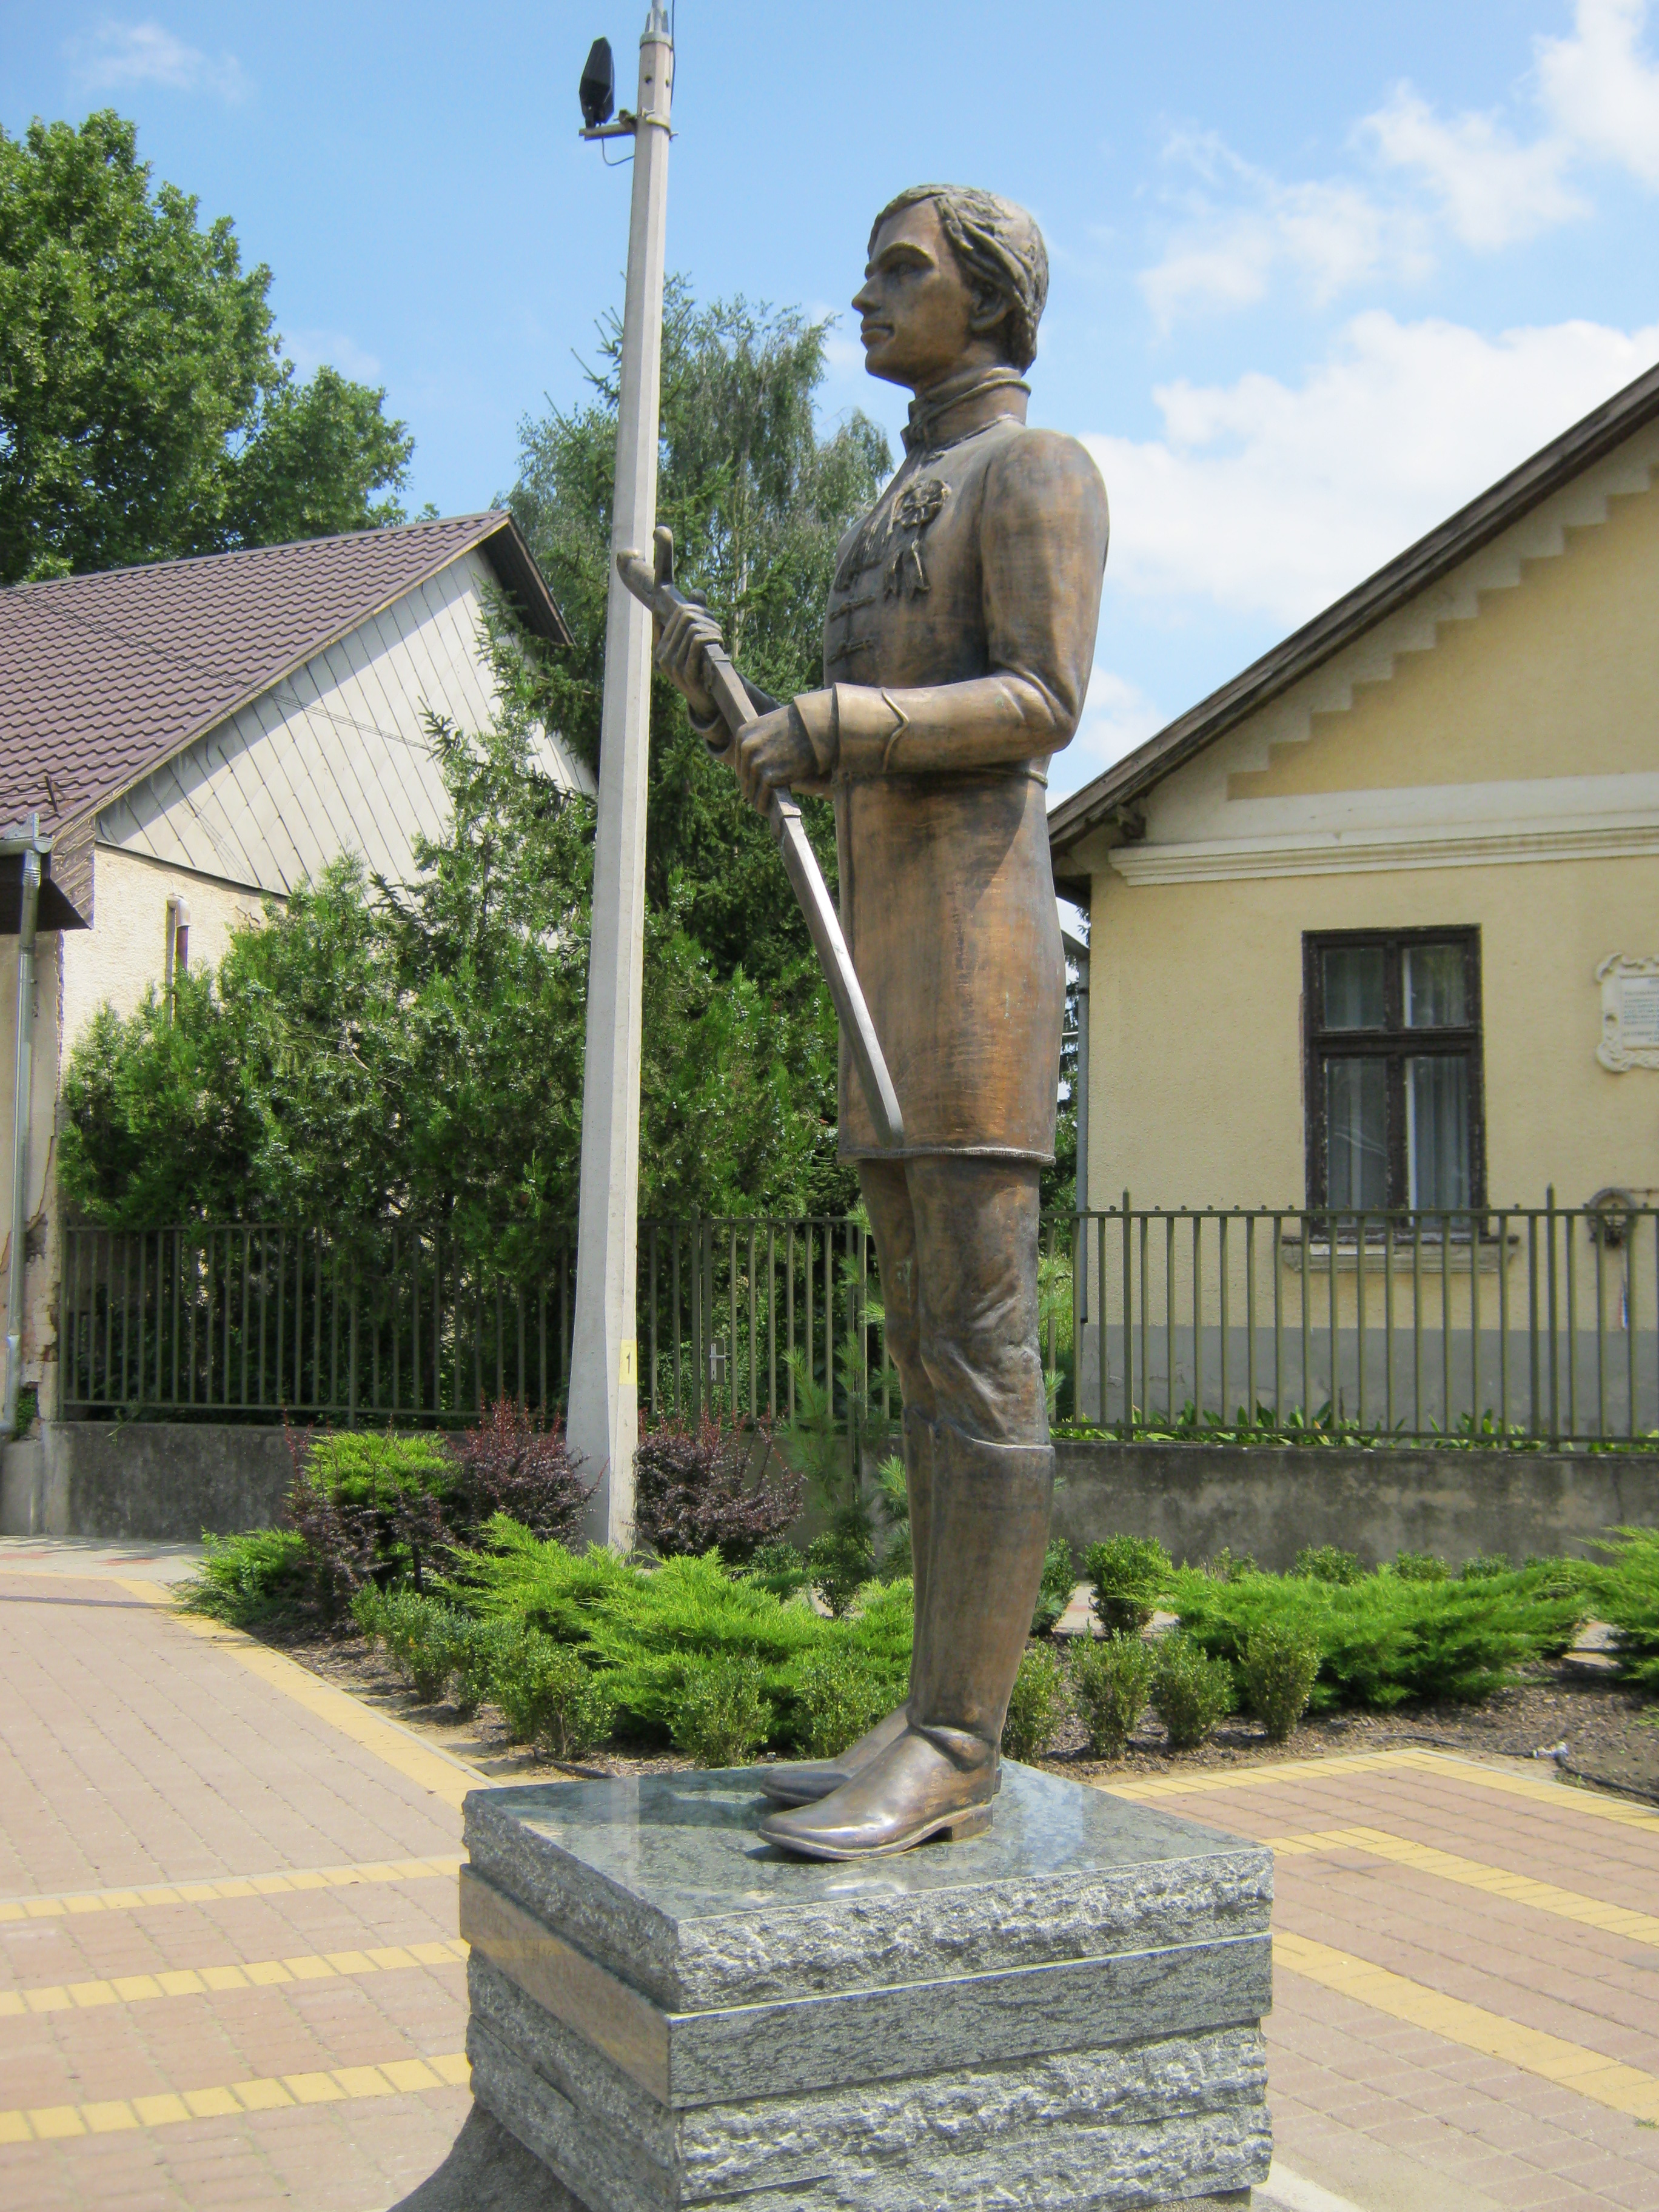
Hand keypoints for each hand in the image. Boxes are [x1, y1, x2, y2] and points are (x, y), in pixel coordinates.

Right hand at [654, 594, 723, 722]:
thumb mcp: (695, 642)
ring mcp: (673, 665)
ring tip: (718, 637)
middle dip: (706, 617)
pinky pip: (698, 643)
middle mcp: (663, 655)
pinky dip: (711, 637)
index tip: (706, 616)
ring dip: (712, 629)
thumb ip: (696, 617)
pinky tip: (718, 642)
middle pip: (686, 617)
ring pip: (693, 629)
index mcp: (661, 646)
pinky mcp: (686, 673)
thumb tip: (697, 592)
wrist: (707, 700)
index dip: (696, 608)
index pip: (677, 613)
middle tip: (716, 628)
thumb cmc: (702, 668)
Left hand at [735, 704, 816, 811]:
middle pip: (744, 779)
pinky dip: (765, 806)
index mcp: (744, 734)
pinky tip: (770, 810)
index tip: (760, 787)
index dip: (750, 778)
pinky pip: (762, 798)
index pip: (741, 765)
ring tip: (767, 807)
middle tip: (765, 801)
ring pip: (751, 791)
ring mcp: (756, 762)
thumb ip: (761, 746)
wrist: (821, 729)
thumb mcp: (773, 730)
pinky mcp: (769, 777)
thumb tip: (758, 772)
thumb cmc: (803, 728)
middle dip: (754, 791)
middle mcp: (746, 748)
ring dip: (759, 801)